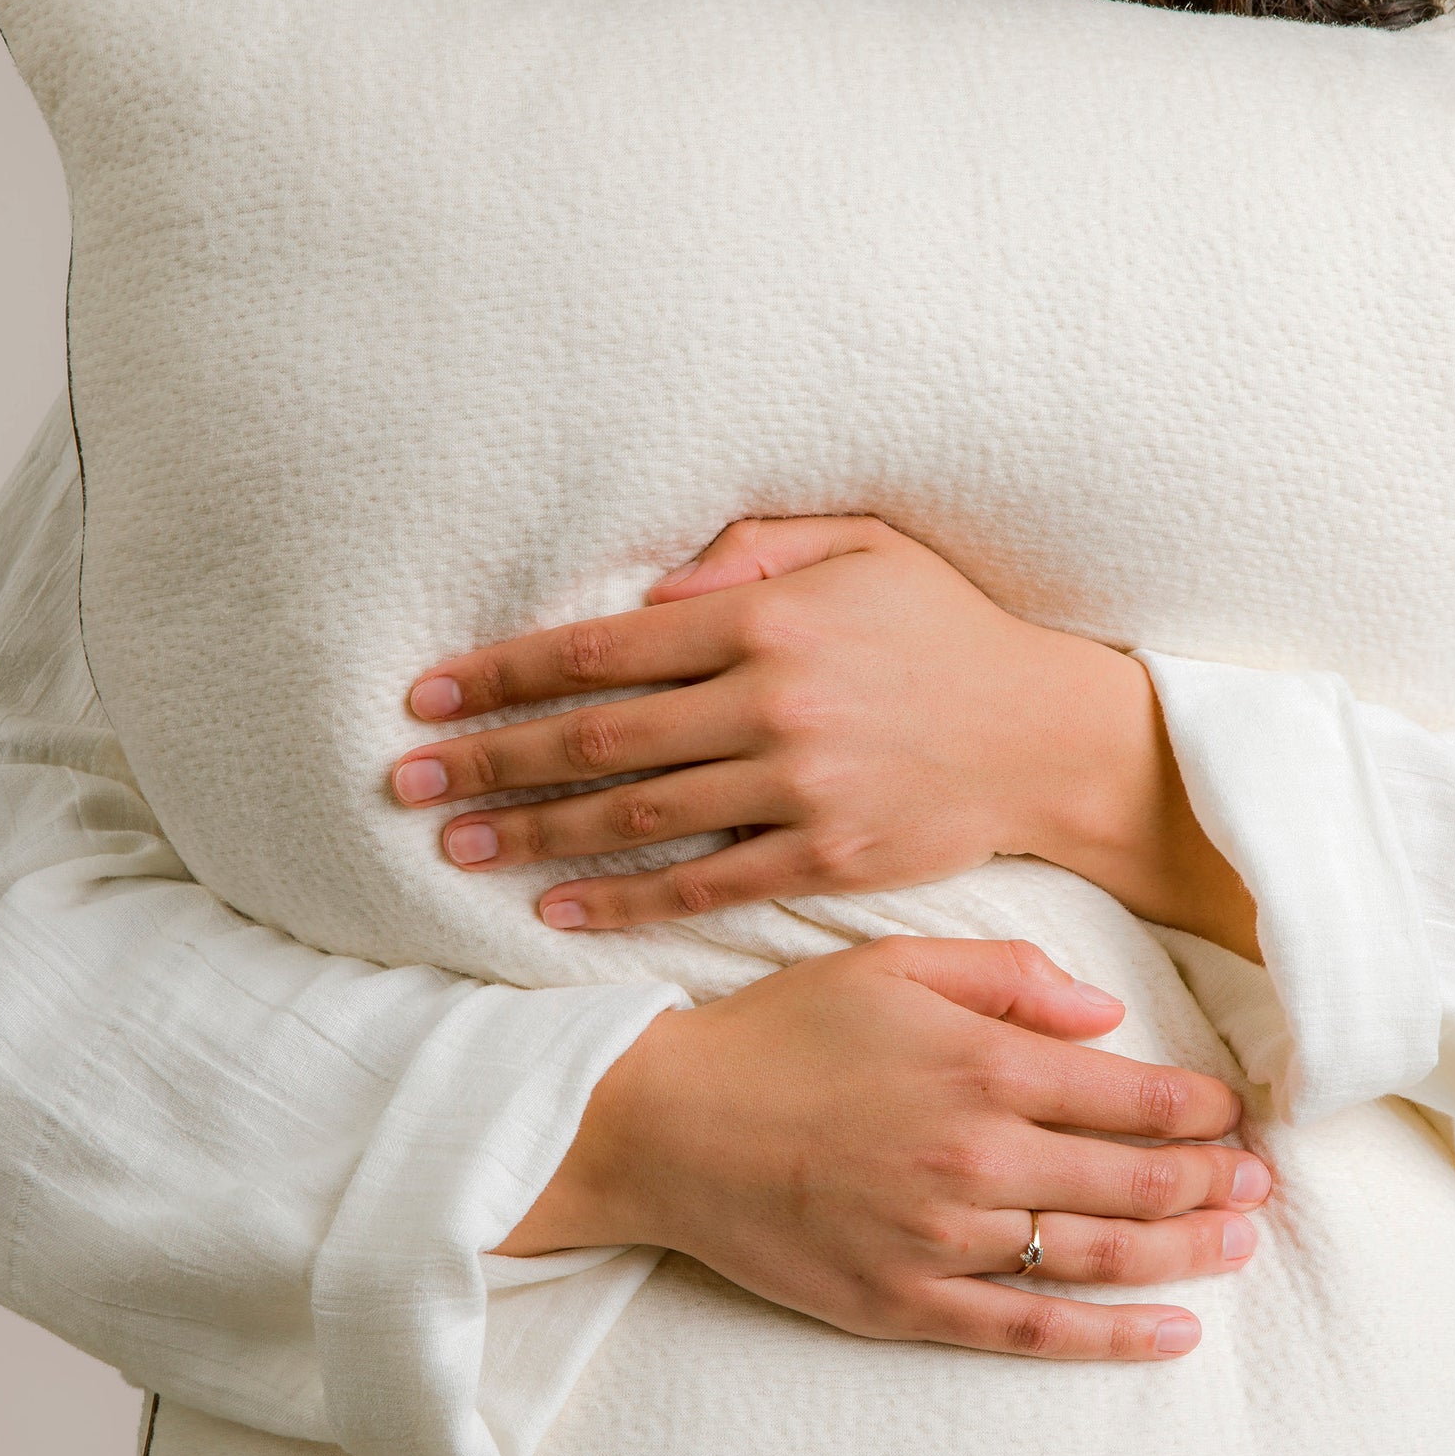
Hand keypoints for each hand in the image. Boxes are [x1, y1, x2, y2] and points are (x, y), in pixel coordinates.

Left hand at [393, 515, 1257, 956]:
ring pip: (637, 817)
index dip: (505, 673)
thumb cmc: (946, 630)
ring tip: (457, 846)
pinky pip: (707, 883)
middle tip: (406, 783)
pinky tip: (559, 907)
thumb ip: (750, 552)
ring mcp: (800, 786)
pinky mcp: (828, 857)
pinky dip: (627, 899)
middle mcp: (772, 702)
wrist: (1048, 734)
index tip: (429, 695)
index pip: (602, 648)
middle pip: (598, 738)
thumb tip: (651, 587)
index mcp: (767, 618)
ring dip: (535, 834)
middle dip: (491, 760)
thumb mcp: (862, 548)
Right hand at [497, 936, 1271, 1358]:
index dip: (1202, 1107)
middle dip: (1214, 1181)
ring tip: (1242, 1244)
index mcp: (982, 1066)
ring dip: (1187, 1252)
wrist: (669, 1124)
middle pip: (1135, 1182)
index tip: (1238, 1110)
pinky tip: (1173, 1333)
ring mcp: (945, 1240)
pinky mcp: (908, 1303)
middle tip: (1261, 1181)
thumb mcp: (889, 962)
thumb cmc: (781, 1033)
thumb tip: (1104, 1012)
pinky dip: (1111, 1336)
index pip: (1133, 1096)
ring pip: (1099, 1256)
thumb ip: (1005, 974)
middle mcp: (978, 1158)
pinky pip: (1031, 1328)